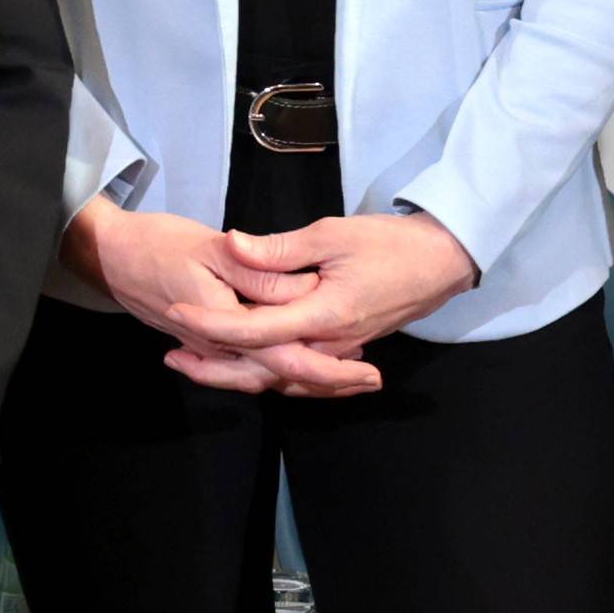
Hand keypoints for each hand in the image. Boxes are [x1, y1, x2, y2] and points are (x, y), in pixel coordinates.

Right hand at [66, 201, 376, 396]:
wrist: (107, 254)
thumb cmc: (157, 243)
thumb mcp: (212, 249)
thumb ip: (260, 270)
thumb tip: (304, 287)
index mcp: (225, 324)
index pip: (285, 357)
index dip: (330, 368)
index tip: (368, 371)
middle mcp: (219, 346)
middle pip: (279, 376)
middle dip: (326, 383)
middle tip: (370, 381)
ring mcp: (210, 349)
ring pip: (264, 375)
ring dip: (305, 378)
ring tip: (347, 377)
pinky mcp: (205, 343)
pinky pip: (247, 365)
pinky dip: (277, 367)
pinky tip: (297, 362)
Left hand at [200, 211, 481, 376]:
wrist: (441, 262)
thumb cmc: (390, 243)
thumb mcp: (332, 234)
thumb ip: (279, 248)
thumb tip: (231, 244)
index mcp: (322, 316)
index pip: (254, 330)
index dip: (210, 323)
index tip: (175, 311)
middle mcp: (327, 344)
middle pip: (261, 369)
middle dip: (213, 368)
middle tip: (172, 357)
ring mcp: (336, 351)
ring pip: (279, 378)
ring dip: (236, 373)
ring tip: (195, 362)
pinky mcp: (341, 349)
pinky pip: (298, 373)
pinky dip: (267, 372)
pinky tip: (241, 363)